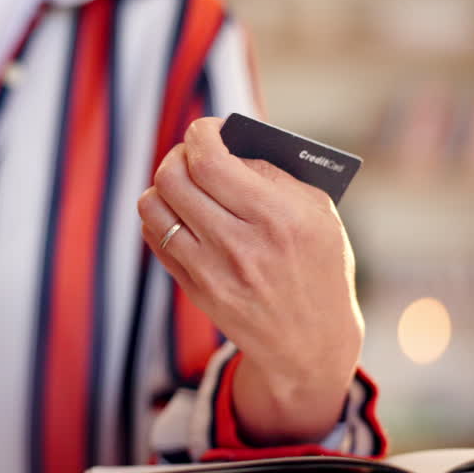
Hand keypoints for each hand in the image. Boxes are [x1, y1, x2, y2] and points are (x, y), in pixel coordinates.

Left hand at [136, 117, 362, 445]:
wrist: (310, 343)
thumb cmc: (319, 265)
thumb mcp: (318, 213)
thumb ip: (272, 174)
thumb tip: (225, 144)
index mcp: (277, 217)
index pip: (210, 160)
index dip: (200, 134)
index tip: (207, 129)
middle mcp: (238, 244)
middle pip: (174, 178)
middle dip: (178, 154)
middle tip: (191, 153)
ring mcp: (211, 270)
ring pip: (154, 206)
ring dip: (164, 185)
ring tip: (182, 182)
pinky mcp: (194, 289)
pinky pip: (155, 237)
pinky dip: (161, 215)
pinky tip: (178, 212)